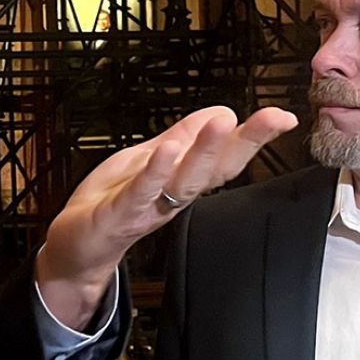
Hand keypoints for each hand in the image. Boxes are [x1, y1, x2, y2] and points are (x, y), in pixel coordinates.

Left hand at [36, 105, 297, 327]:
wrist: (74, 248)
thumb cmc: (111, 202)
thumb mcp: (147, 160)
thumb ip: (182, 137)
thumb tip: (221, 111)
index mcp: (182, 180)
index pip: (225, 157)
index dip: (254, 137)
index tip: (285, 117)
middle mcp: (173, 196)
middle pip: (216, 168)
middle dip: (246, 141)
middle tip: (274, 117)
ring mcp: (149, 206)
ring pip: (185, 180)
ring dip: (206, 151)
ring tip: (225, 122)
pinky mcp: (120, 213)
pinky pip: (143, 191)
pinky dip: (157, 171)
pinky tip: (169, 149)